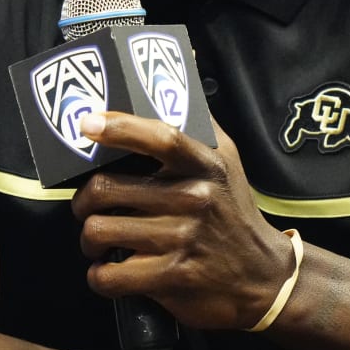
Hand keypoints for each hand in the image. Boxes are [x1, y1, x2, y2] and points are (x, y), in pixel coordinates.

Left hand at [69, 112, 292, 328]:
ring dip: (89, 239)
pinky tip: (108, 270)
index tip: (86, 124)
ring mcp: (182, 239)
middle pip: (104, 190)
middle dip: (83, 202)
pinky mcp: (173, 277)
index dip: (120, 128)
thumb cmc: (233, 212)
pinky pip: (109, 274)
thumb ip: (197, 125)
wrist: (266, 278)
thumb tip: (178, 71)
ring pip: (99, 231)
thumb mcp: (226, 162)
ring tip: (99, 240)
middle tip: (89, 207)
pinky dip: (99, 276)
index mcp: (204, 165)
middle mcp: (194, 199)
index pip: (162, 137)